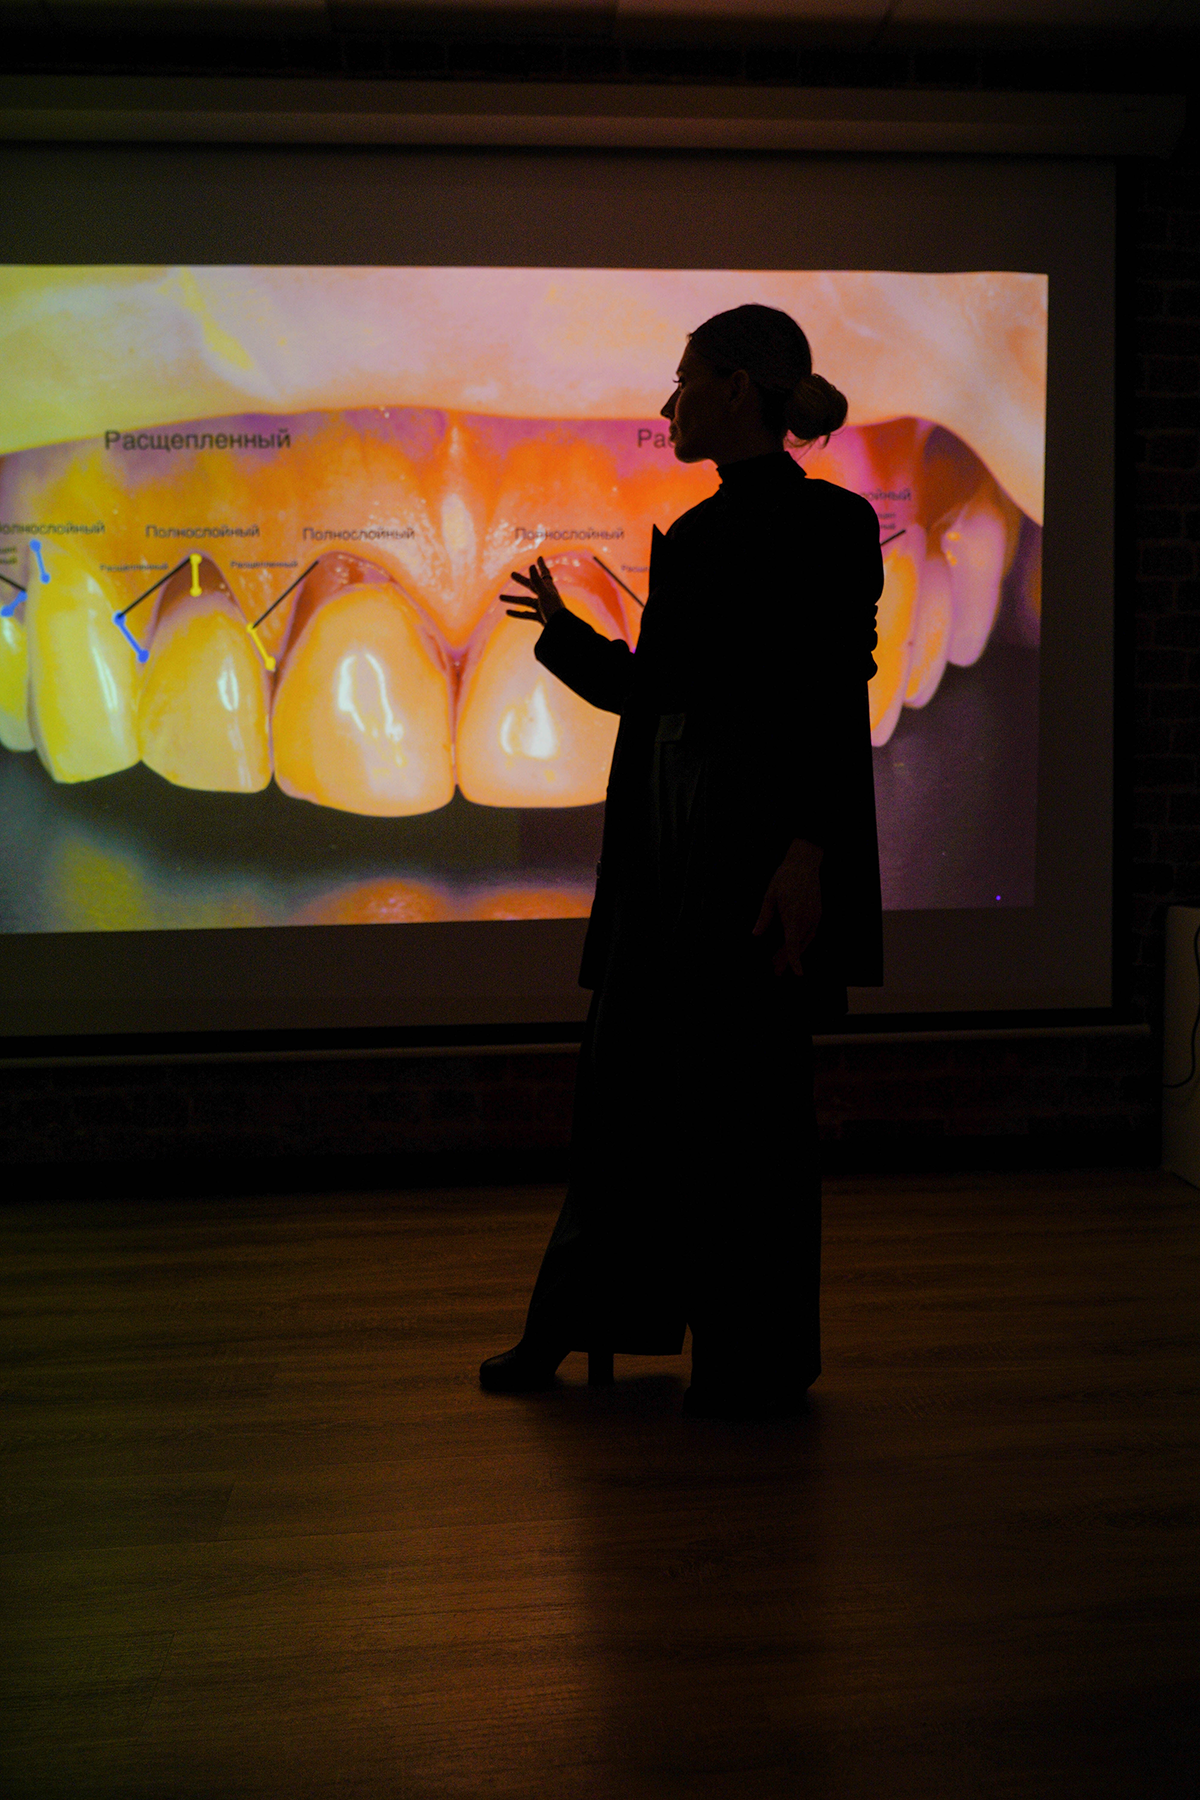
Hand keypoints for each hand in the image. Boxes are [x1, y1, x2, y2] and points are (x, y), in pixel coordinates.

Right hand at [503, 556, 565, 625]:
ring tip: (500, 597)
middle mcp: (546, 596)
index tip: (539, 557)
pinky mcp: (540, 617)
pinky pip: (527, 614)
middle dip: (522, 580)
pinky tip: (507, 612)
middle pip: (531, 586)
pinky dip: (517, 613)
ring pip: (525, 601)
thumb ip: (536, 581)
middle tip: (511, 574)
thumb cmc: (553, 609)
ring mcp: (543, 607)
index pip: (544, 573)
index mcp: (548, 588)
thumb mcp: (543, 594)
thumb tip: (531, 565)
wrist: (560, 629)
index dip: (541, 565)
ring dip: (513, 599)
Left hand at [752, 839, 822, 978]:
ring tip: (781, 960)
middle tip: (775, 970)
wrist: (804, 863)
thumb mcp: (769, 896)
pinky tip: (794, 945)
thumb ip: (764, 917)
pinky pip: (811, 933)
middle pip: (797, 946)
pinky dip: (802, 942)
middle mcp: (807, 919)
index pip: (793, 945)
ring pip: (806, 941)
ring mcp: (815, 916)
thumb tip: (755, 934)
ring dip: (795, 951)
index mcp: (793, 916)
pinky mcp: (818, 913)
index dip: (793, 960)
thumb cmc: (785, 878)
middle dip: (786, 959)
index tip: (798, 974)